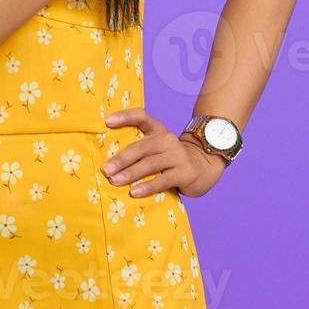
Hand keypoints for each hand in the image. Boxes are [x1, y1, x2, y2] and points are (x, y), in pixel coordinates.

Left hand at [101, 107, 226, 198]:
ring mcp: (177, 155)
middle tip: (106, 169)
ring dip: (131, 173)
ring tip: (115, 181)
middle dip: (122, 158)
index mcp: (157, 130)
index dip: (125, 117)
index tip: (107, 121)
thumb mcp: (156, 148)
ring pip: (150, 164)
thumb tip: (106, 162)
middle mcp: (167, 140)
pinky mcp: (185, 172)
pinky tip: (134, 192)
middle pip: (142, 147)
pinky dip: (148, 186)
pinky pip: (163, 180)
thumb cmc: (169, 159)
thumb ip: (137, 149)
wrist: (202, 168)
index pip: (141, 117)